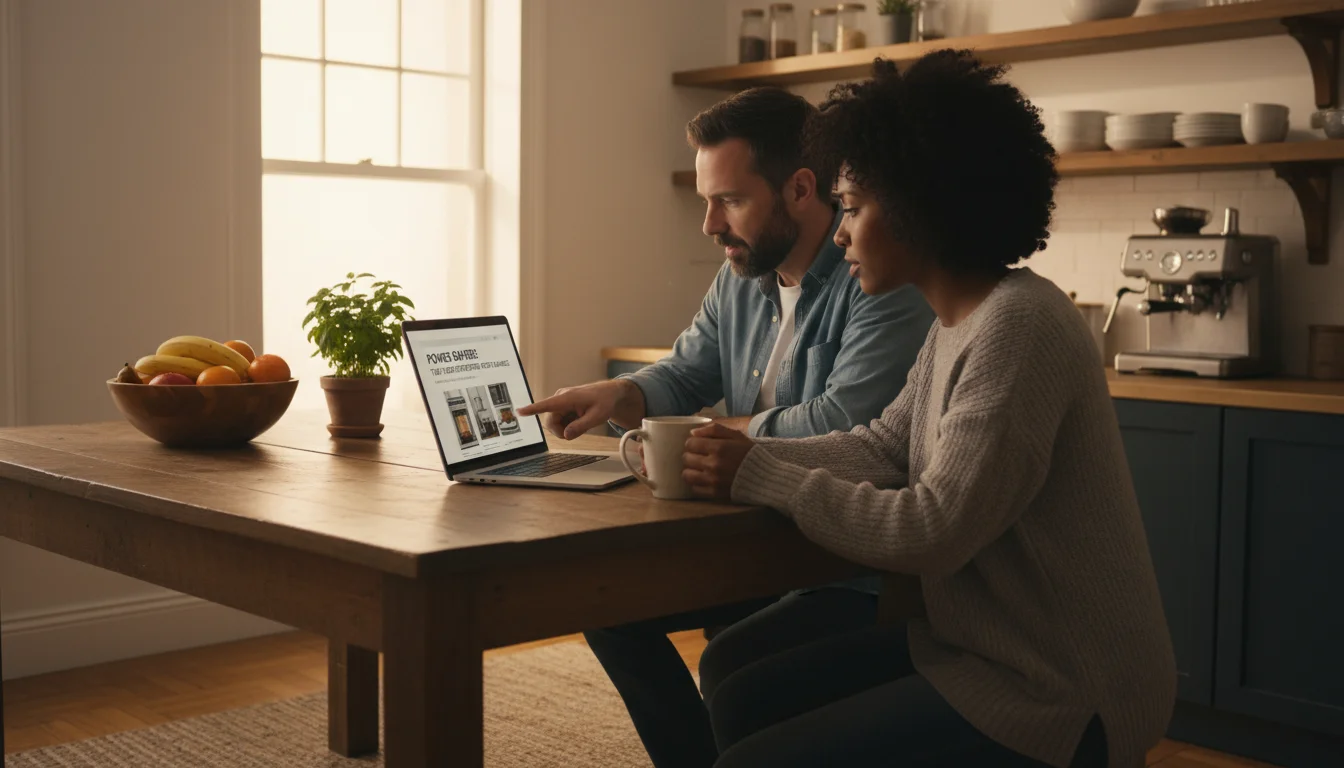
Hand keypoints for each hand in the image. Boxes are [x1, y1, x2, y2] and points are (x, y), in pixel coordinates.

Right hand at [517, 380, 640, 439]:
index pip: (546, 405)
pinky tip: (579, 420)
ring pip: (554, 423)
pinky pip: (559, 421)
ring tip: (581, 423)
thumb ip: (581, 427)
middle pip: (550, 422)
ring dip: (566, 428)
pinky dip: (568, 425)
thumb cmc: (605, 402)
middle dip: (561, 431)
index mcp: (567, 398)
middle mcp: (560, 398)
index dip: (532, 409)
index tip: (518, 412)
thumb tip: (566, 435)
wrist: (610, 394)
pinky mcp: (562, 406)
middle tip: (577, 432)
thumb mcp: (597, 417)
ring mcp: (560, 402)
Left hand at [682, 423, 755, 499]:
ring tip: (697, 469)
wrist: (765, 477)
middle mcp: (713, 464)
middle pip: (686, 458)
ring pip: (687, 475)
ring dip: (690, 470)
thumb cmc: (750, 454)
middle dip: (690, 456)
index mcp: (719, 447)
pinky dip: (696, 484)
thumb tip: (693, 432)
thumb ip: (715, 430)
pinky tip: (703, 480)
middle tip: (697, 457)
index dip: (692, 443)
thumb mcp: (736, 436)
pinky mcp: (715, 494)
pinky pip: (695, 489)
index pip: (690, 443)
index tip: (697, 445)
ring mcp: (713, 480)